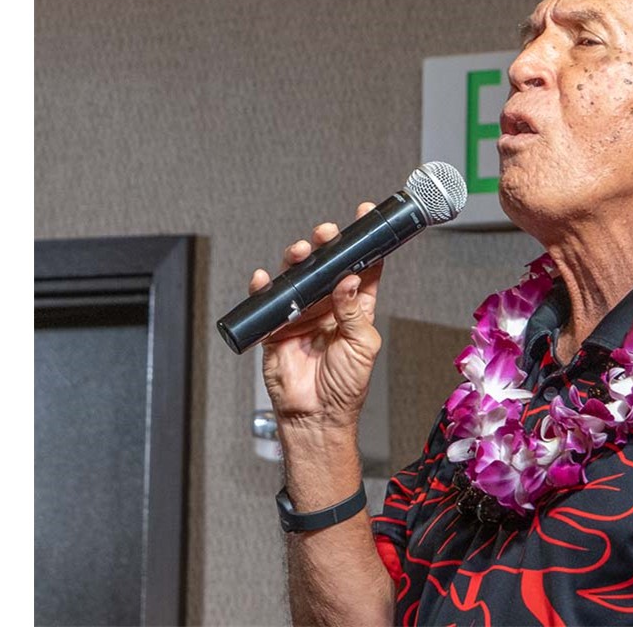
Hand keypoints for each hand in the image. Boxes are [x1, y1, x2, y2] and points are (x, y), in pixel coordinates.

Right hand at [250, 203, 382, 431]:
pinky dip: (265, 287)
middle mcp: (329, 305)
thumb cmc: (346, 385)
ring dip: (298, 259)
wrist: (316, 415)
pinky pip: (270, 301)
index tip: (367, 218)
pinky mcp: (278, 326)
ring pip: (299, 277)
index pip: (362, 267)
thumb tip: (347, 279)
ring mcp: (302, 313)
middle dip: (327, 245)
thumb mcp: (362, 345)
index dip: (365, 243)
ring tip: (302, 251)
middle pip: (327, 266)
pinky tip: (265, 278)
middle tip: (327, 233)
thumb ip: (354, 311)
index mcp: (355, 307)